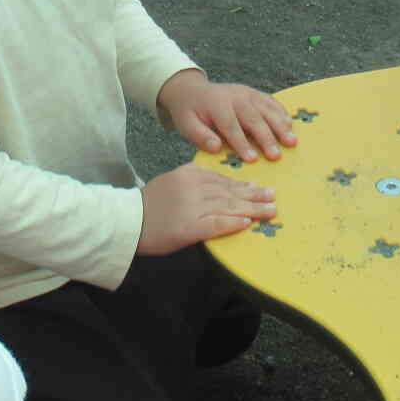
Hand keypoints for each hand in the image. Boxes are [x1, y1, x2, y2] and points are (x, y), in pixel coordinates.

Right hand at [138, 161, 275, 253]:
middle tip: (273, 197)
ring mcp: (192, 207)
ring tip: (270, 211)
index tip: (259, 188)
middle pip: (230, 191)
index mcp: (189, 174)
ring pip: (229, 206)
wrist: (126, 221)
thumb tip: (218, 185)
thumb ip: (193, 180)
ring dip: (252, 209)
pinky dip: (233, 223)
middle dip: (254, 195)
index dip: (243, 185)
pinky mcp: (189, 227)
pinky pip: (216, 223)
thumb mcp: (171, 181)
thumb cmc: (148, 205)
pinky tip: (247, 223)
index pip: (222, 179)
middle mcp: (193, 187)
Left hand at [158, 69, 295, 162]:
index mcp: (216, 104)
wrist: (192, 91)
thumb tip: (216, 147)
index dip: (241, 143)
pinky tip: (290, 125)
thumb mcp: (186, 125)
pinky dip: (282, 113)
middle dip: (266, 138)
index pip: (231, 126)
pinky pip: (271, 102)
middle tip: (276, 156)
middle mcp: (235, 96)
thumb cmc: (190, 113)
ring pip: (267, 109)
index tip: (252, 159)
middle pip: (253, 118)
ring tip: (291, 142)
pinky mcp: (255, 93)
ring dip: (280, 126)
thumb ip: (200, 136)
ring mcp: (247, 93)